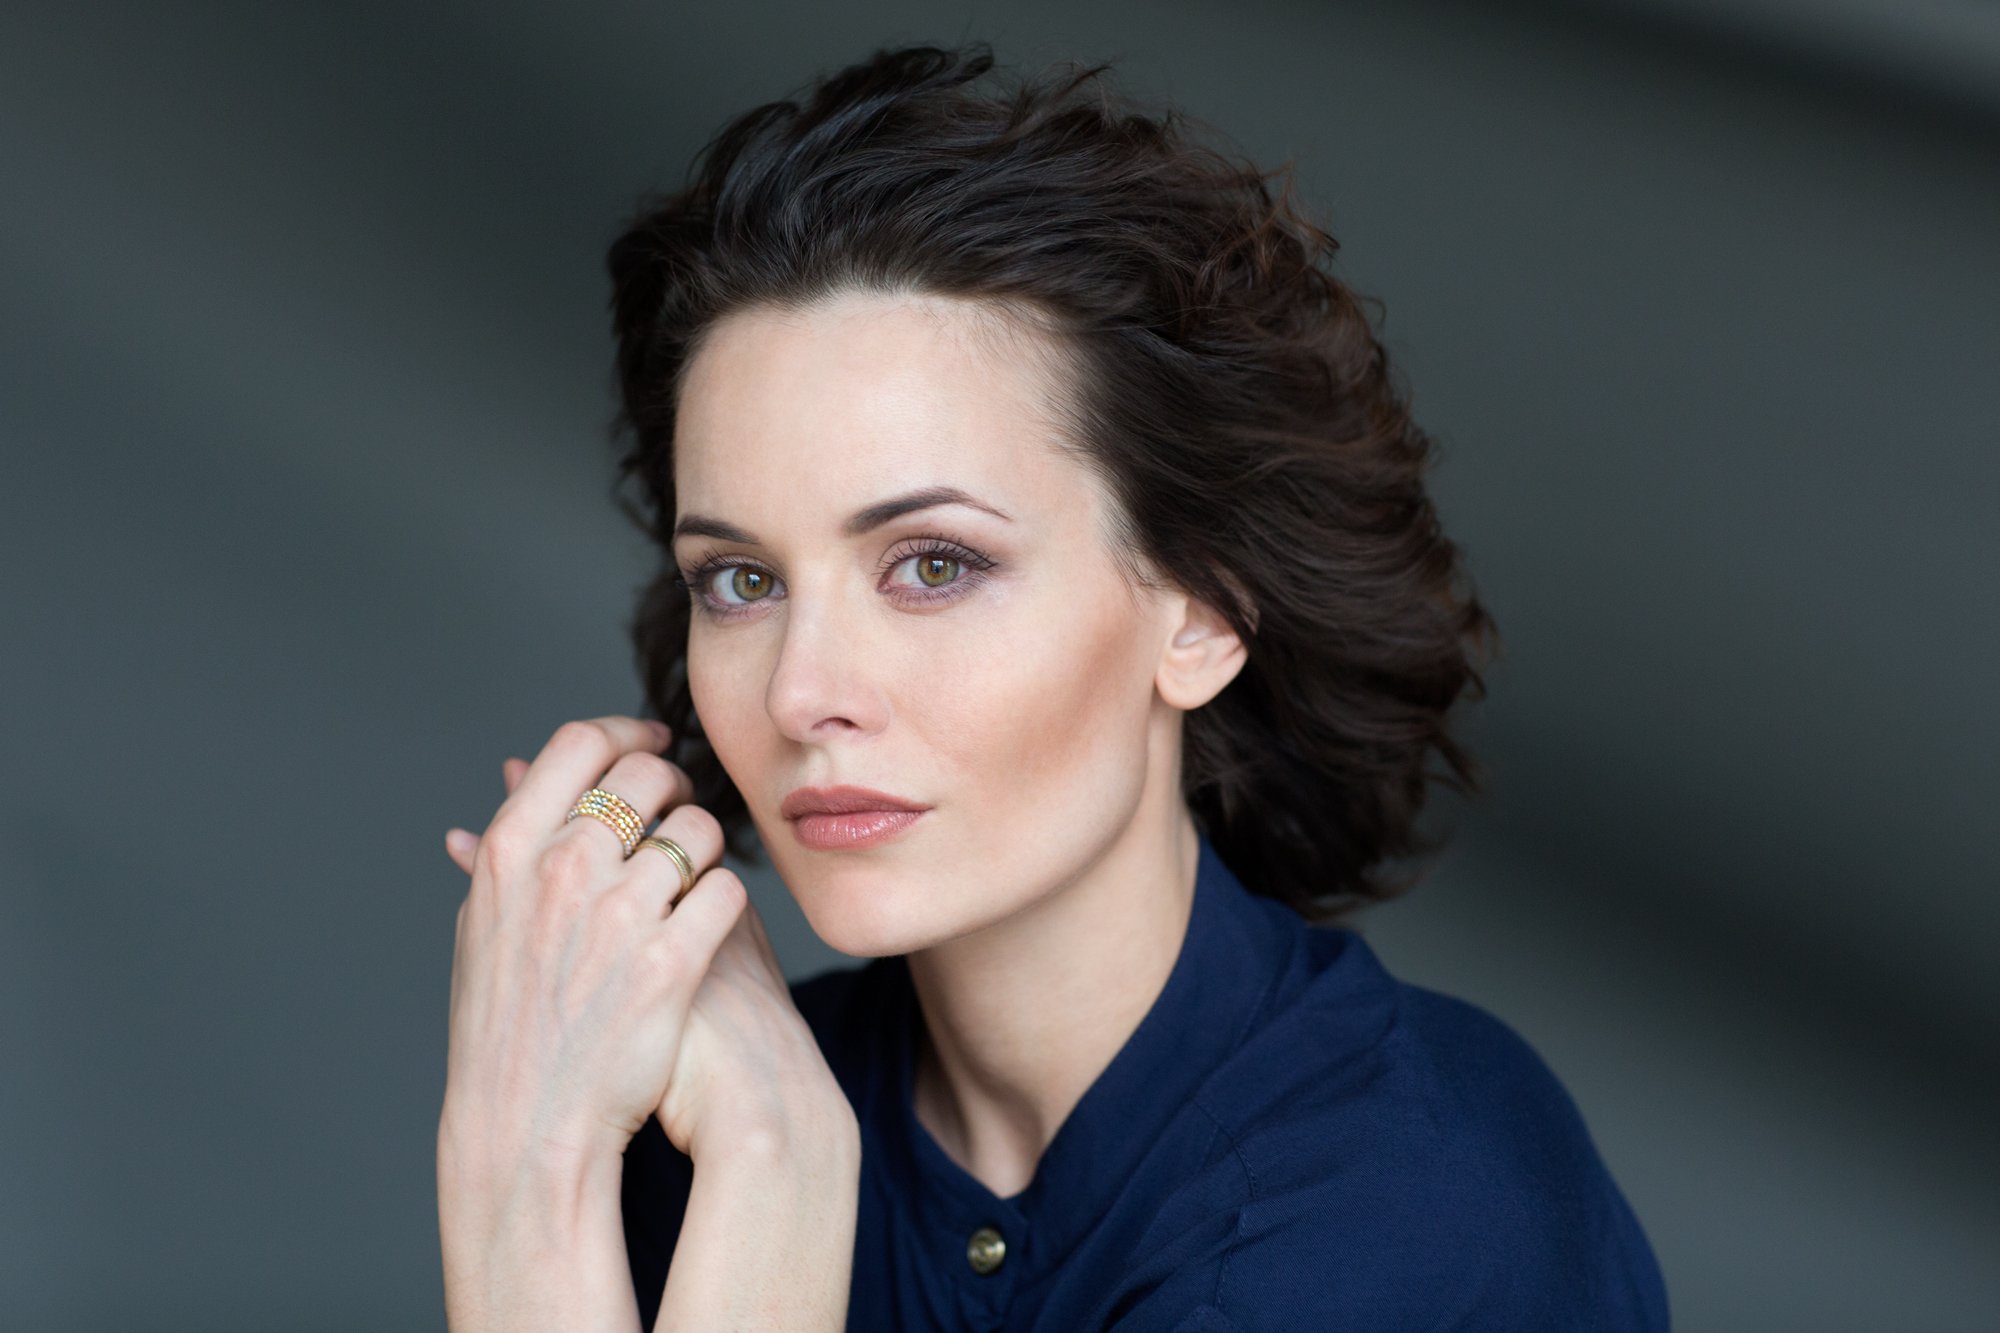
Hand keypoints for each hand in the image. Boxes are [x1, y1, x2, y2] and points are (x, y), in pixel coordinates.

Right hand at [443, 719, 851, 1171]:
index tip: (651, 741)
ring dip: (706, 847)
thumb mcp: (483, 924)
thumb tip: (514, 770)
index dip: (626, 734)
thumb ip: (509, 843)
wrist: (526, 1122)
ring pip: (697, 830)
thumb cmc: (505, 1024)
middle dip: (674, 785)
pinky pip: (725, 891)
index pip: (579, 744)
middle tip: (682, 808)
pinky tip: (711, 919)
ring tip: (695, 872)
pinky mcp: (671, 961)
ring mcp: (618, 915)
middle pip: (647, 775)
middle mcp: (563, 870)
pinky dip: (725, 900)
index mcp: (510, 850)